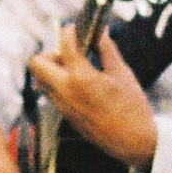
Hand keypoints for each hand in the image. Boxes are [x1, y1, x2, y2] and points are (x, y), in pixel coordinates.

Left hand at [32, 25, 157, 168]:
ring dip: (52, 70)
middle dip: (50, 53)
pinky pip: (51, 94)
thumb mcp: (122, 74)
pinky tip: (80, 85)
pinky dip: (59, 85)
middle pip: (37, 64)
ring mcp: (62, 105)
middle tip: (69, 54)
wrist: (134, 143)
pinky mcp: (65, 116)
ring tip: (76, 70)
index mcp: (81, 78)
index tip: (74, 29)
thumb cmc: (132, 108)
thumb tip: (101, 33)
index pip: (65, 45)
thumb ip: (107, 50)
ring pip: (42, 81)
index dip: (68, 32)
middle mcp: (65, 91)